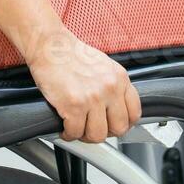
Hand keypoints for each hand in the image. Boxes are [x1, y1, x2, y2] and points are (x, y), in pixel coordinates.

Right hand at [26, 31, 141, 142]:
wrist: (49, 46)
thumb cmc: (71, 55)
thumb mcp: (103, 66)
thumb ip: (113, 85)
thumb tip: (115, 108)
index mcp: (119, 78)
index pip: (134, 113)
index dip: (123, 124)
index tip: (113, 126)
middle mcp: (110, 88)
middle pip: (119, 128)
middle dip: (105, 133)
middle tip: (93, 129)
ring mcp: (93, 98)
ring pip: (98, 135)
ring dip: (85, 136)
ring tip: (77, 130)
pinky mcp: (74, 105)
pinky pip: (75, 132)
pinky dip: (68, 134)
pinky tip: (64, 128)